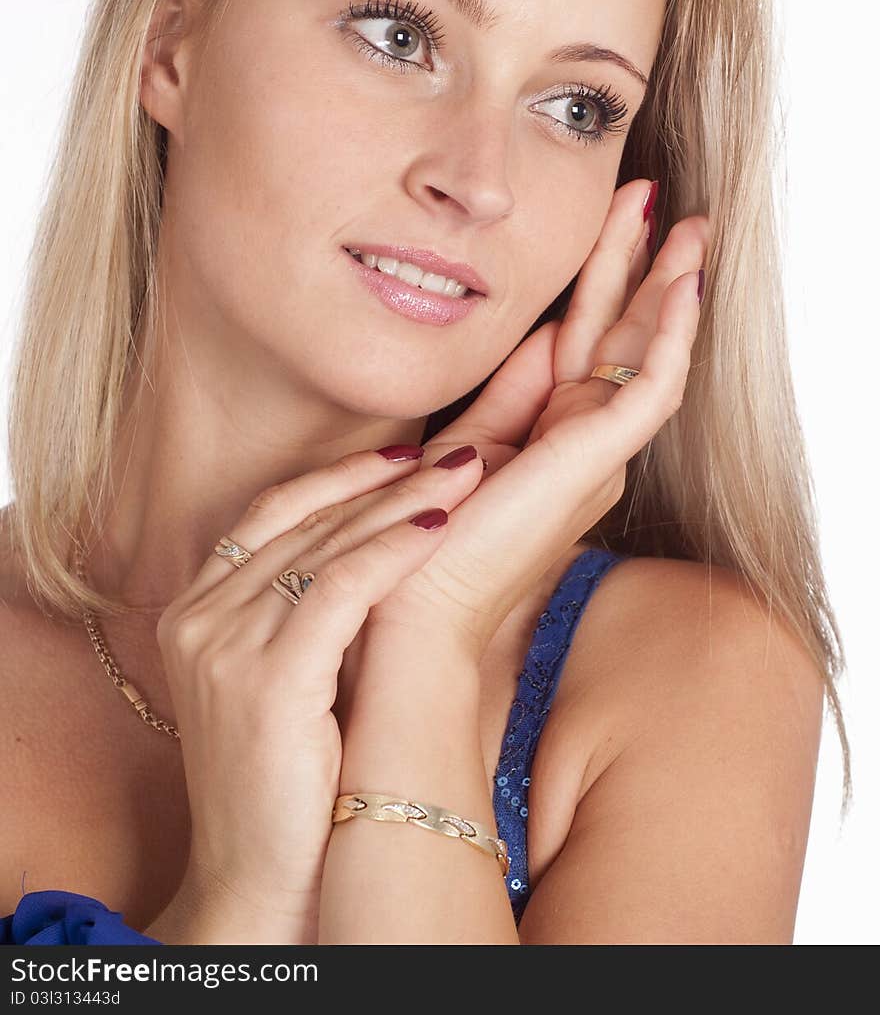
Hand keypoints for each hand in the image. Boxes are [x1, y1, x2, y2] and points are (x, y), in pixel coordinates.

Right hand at [152, 442, 487, 940]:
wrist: (260, 882)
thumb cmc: (287, 782)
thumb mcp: (281, 677)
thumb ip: (303, 610)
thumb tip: (375, 542)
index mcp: (193, 611)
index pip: (271, 514)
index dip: (338, 478)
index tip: (402, 454)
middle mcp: (197, 618)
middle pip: (302, 520)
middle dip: (384, 480)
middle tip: (453, 449)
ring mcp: (223, 646)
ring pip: (326, 545)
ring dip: (402, 503)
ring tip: (464, 471)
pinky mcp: (266, 679)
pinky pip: (340, 590)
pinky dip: (392, 551)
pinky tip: (439, 528)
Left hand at [361, 177, 709, 655]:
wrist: (408, 602)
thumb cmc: (425, 531)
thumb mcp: (467, 437)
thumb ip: (510, 388)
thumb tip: (539, 330)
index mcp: (551, 432)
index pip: (585, 336)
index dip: (599, 274)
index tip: (608, 215)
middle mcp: (583, 438)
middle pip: (621, 332)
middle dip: (642, 264)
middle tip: (663, 202)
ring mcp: (596, 449)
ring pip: (647, 351)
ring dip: (670, 286)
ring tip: (690, 227)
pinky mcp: (598, 457)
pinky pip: (652, 385)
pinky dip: (671, 333)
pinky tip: (683, 284)